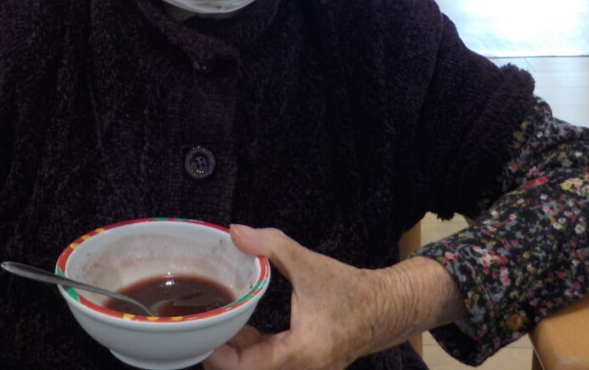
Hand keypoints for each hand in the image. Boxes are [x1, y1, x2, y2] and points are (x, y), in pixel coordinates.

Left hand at [204, 225, 464, 369]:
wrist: (386, 307)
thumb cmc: (351, 291)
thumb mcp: (309, 265)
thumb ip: (271, 246)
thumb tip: (236, 232)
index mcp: (300, 353)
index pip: (244, 368)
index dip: (216, 354)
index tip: (202, 328)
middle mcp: (300, 369)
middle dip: (220, 350)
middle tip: (201, 321)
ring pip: (256, 367)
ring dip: (234, 349)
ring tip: (214, 321)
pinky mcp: (302, 364)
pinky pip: (268, 362)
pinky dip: (250, 347)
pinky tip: (238, 326)